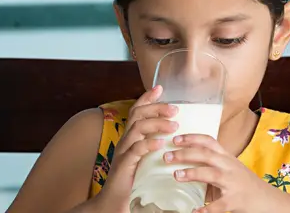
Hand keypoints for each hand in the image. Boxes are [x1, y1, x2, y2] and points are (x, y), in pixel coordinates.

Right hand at [97, 86, 178, 212]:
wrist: (115, 202)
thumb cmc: (134, 179)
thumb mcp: (145, 158)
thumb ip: (154, 144)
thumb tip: (174, 133)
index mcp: (131, 137)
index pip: (136, 111)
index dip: (147, 98)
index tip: (160, 88)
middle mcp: (125, 140)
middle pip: (138, 115)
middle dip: (156, 108)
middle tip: (175, 109)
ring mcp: (123, 152)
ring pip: (137, 128)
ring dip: (157, 124)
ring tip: (174, 125)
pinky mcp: (124, 165)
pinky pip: (135, 150)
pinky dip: (148, 144)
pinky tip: (161, 143)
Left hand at [163, 134, 274, 212]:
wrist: (269, 201)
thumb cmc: (245, 184)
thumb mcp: (230, 168)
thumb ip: (213, 164)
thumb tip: (186, 162)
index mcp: (226, 157)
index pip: (208, 141)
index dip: (191, 137)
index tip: (175, 138)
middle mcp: (229, 166)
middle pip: (205, 154)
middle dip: (184, 153)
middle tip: (167, 156)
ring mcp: (233, 183)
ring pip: (211, 174)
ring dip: (192, 173)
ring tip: (176, 175)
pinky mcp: (236, 201)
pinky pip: (219, 205)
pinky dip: (206, 209)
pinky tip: (195, 211)